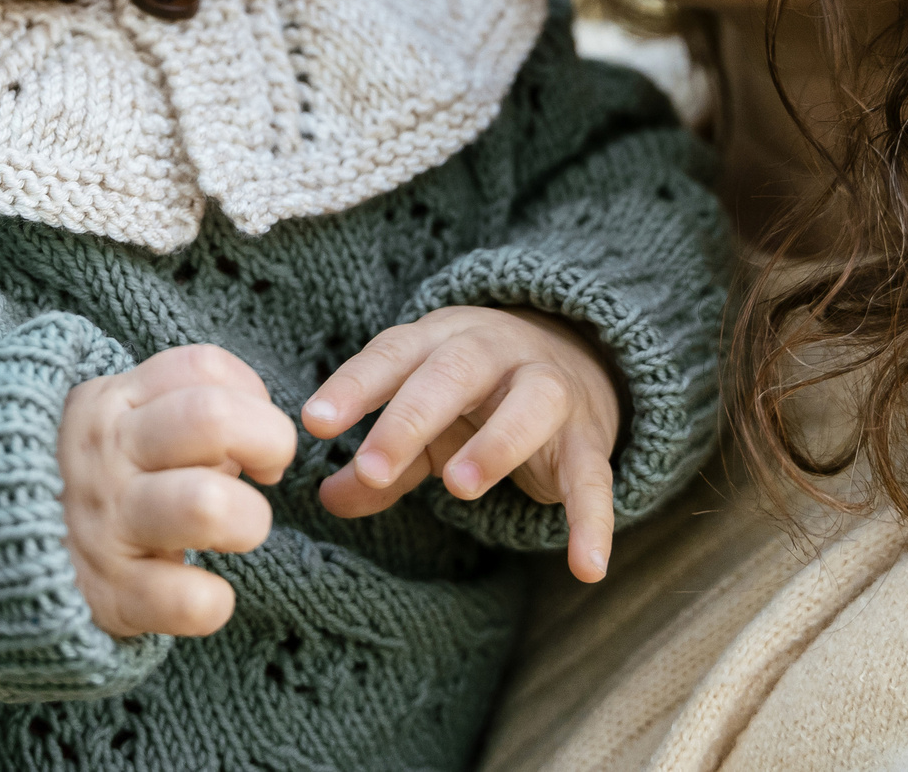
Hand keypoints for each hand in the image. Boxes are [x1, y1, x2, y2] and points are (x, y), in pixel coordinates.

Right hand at [58, 343, 296, 637]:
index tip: (250, 426)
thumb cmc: (76, 482)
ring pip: (208, 505)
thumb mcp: (106, 422)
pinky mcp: (110, 596)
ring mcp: (106, 526)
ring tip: (237, 531)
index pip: (201, 367)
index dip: (251, 393)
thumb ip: (171, 408)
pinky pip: (190, 600)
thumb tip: (253, 435)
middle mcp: (107, 456)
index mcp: (110, 404)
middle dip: (269, 440)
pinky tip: (203, 593)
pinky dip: (214, 601)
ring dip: (250, 520)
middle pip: (213, 418)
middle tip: (266, 471)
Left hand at [300, 306, 621, 581]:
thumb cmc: (475, 397)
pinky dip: (592, 521)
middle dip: (410, 418)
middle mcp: (496, 352)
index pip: (393, 353)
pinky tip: (587, 567)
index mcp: (441, 341)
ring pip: (530, 404)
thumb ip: (382, 462)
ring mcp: (548, 390)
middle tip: (371, 467)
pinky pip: (592, 478)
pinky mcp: (588, 440)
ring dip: (494, 443)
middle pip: (453, 372)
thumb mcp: (425, 423)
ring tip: (458, 487)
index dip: (354, 386)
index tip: (314, 423)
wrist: (576, 359)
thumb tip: (327, 498)